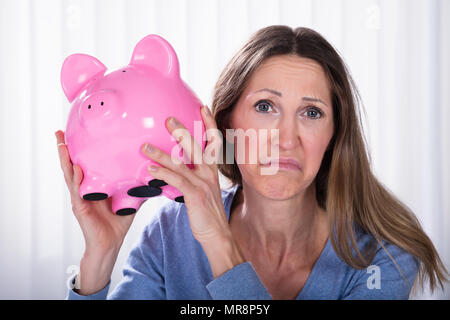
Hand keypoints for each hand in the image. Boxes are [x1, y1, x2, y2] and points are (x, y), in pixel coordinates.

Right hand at [55, 130, 135, 293]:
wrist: (110, 243)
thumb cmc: (118, 222)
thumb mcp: (128, 199)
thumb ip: (135, 186)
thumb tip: (152, 175)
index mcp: (92, 185)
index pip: (83, 163)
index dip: (78, 150)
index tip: (75, 132)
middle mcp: (83, 189)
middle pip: (71, 165)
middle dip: (64, 149)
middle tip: (59, 132)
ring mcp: (80, 198)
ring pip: (69, 175)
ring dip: (64, 160)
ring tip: (61, 144)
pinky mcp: (80, 208)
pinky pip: (77, 191)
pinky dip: (76, 179)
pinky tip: (76, 168)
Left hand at [141, 106, 243, 276]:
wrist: (217, 234)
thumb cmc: (207, 213)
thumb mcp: (203, 190)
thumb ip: (192, 176)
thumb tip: (176, 168)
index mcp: (212, 170)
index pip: (214, 142)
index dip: (209, 124)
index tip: (203, 108)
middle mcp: (209, 173)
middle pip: (197, 146)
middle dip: (183, 131)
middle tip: (168, 118)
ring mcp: (203, 183)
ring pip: (181, 163)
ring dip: (161, 154)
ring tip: (144, 146)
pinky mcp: (195, 195)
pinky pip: (177, 180)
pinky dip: (162, 173)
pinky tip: (149, 169)